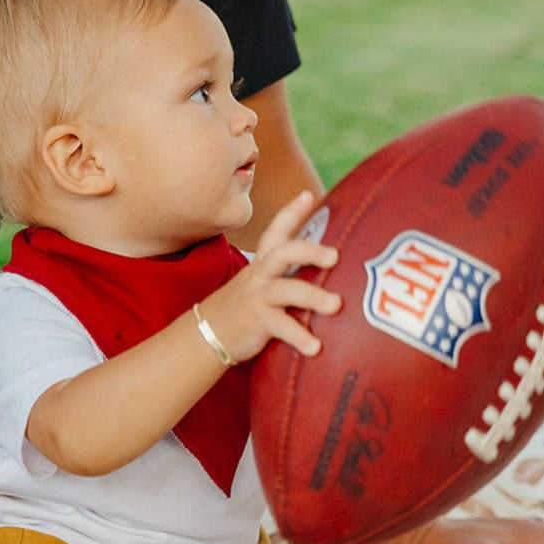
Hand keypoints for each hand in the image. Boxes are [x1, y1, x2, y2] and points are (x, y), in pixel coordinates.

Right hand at [200, 190, 341, 361]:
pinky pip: (281, 327)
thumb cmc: (246, 306)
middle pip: (285, 252)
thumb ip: (289, 273)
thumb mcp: (262, 282)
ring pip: (287, 290)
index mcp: (264, 262)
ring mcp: (258, 297)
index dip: (291, 212)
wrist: (207, 332)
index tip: (308, 195)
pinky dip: (299, 337)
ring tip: (336, 305)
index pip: (277, 231)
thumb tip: (332, 267)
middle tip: (335, 256)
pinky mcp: (256, 321)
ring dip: (313, 296)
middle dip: (310, 251)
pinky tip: (316, 348)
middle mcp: (261, 274)